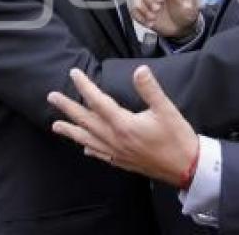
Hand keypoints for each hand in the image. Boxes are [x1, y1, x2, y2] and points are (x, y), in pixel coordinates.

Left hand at [48, 66, 199, 187]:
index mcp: (123, 125)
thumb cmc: (177, 138)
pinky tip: (84, 147)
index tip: (74, 74)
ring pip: (88, 139)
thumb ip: (150, 89)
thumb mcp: (166, 109)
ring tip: (56, 125)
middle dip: (68, 108)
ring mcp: (117, 153)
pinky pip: (100, 154)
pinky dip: (89, 148)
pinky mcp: (123, 162)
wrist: (186, 168)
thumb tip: (139, 70)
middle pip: (86, 121)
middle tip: (52, 97)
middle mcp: (115, 140)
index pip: (98, 101)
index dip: (85, 86)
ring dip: (71, 131)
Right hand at [131, 0, 198, 38]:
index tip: (160, 0)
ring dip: (142, 7)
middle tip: (157, 10)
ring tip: (153, 18)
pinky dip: (140, 17)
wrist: (181, 28)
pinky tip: (150, 23)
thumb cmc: (187, 12)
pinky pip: (133, 9)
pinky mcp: (141, 8)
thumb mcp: (191, 1)